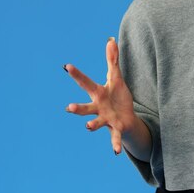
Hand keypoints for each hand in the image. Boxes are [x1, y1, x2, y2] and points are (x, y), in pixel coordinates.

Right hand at [64, 37, 135, 154]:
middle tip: (69, 107)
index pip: (86, 83)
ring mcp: (106, 119)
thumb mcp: (117, 78)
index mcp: (98, 94)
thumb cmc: (117, 97)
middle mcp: (98, 108)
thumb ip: (113, 60)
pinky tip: (116, 152)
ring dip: (92, 124)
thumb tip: (111, 40)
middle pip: (86, 107)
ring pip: (96, 122)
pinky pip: (115, 137)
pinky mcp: (116, 129)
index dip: (77, 74)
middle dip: (78, 108)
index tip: (67, 66)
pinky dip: (115, 144)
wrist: (126, 119)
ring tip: (87, 127)